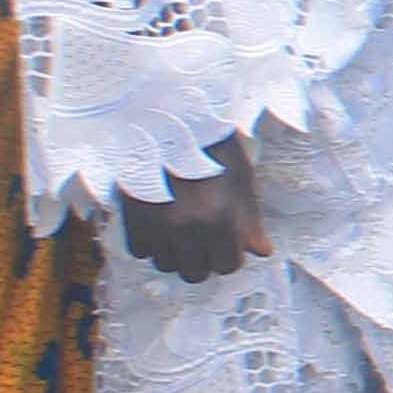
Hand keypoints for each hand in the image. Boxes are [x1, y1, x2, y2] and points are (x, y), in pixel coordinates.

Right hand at [121, 133, 269, 284]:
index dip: (228, 257)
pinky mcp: (131, 217)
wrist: (166, 119)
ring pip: (166, 265)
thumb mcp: (242, 178)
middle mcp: (189, 228)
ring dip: (175, 253)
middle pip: (195, 273)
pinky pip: (140, 250)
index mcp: (222, 218)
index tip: (226, 246)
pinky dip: (150, 243)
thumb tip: (260, 251)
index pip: (227, 265)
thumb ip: (250, 219)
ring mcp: (157, 225)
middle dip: (202, 261)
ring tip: (180, 232)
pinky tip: (159, 225)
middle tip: (203, 243)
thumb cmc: (212, 146)